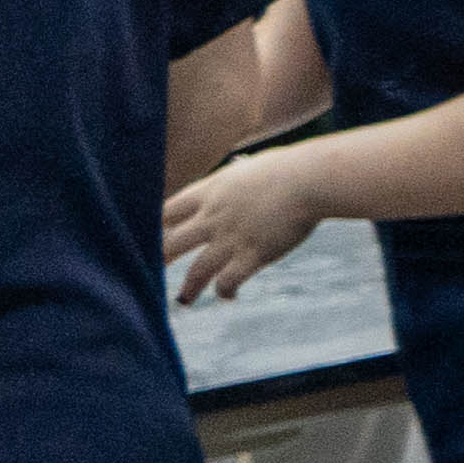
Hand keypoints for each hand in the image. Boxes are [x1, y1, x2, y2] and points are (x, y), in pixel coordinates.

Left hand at [162, 142, 324, 300]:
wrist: (311, 179)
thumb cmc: (290, 167)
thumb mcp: (252, 166)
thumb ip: (238, 173)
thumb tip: (241, 162)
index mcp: (209, 192)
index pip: (166, 211)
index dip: (155, 226)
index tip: (152, 237)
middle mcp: (213, 216)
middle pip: (171, 243)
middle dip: (161, 259)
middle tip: (153, 272)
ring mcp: (231, 237)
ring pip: (197, 271)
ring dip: (189, 288)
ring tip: (184, 299)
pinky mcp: (254, 254)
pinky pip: (228, 281)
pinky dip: (225, 291)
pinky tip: (229, 295)